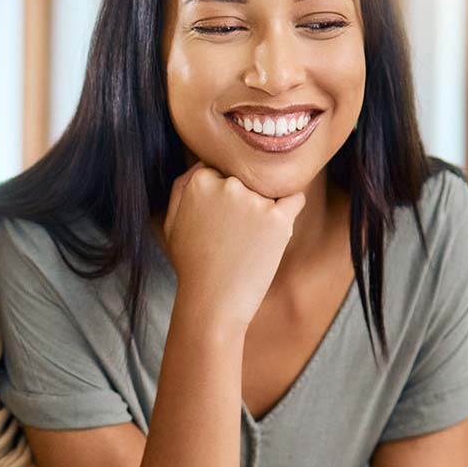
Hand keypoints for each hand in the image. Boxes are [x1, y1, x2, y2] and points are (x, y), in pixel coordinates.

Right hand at [163, 164, 303, 331]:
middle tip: (235, 232)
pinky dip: (291, 207)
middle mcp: (227, 185)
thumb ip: (183, 187)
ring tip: (249, 240)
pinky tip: (278, 225)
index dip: (222, 194)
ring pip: (268, 190)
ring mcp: (254, 200)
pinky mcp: (278, 219)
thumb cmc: (192, 265)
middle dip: (244, 198)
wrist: (213, 302)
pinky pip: (295, 199)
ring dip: (264, 207)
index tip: (219, 218)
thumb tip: (203, 165)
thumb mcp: (172, 222)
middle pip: (246, 178)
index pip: (221, 171)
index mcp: (199, 181)